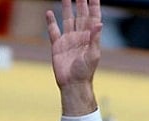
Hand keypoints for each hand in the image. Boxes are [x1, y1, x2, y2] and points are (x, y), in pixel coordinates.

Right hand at [46, 0, 102, 115]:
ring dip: (67, 8)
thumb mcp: (93, 55)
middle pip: (80, 15)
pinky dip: (51, 22)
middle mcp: (80, 36)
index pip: (93, 17)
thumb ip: (95, 38)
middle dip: (81, 2)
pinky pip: (54, 31)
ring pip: (68, 19)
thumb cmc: (85, 72)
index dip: (93, 5)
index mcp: (90, 37)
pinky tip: (49, 13)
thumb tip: (99, 23)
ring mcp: (68, 40)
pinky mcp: (57, 46)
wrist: (72, 84)